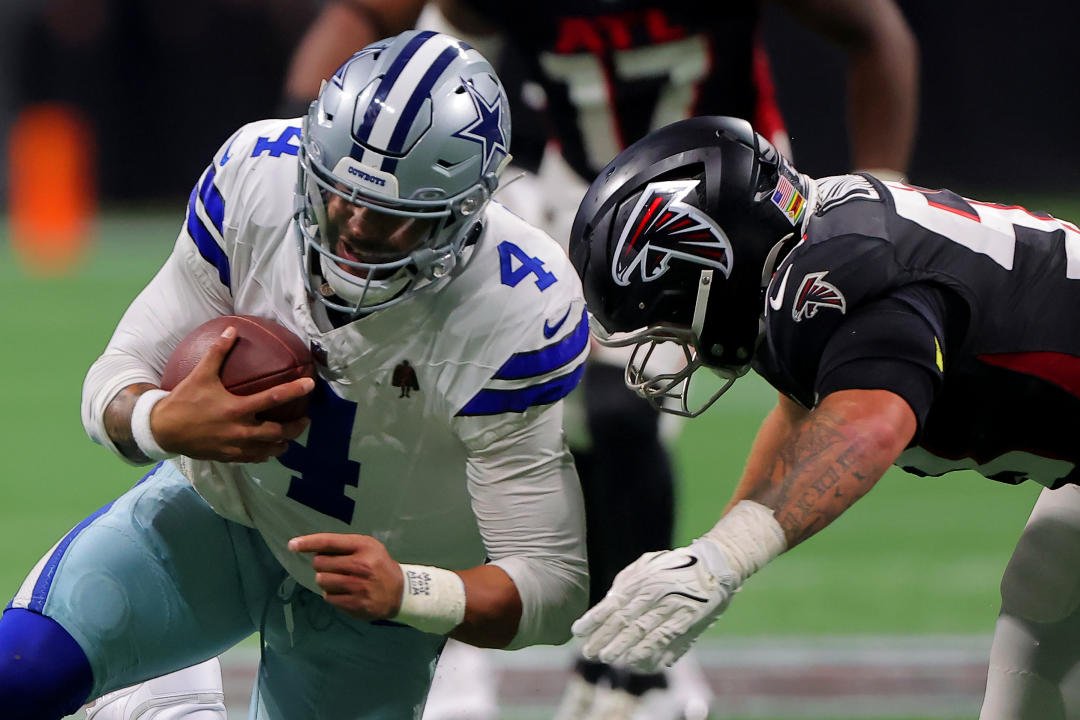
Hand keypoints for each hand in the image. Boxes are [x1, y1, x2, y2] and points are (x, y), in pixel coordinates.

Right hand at [153, 327, 313, 461]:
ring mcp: (235, 446)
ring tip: (290, 437)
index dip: (294, 391)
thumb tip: (231, 330)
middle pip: (278, 432)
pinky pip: (254, 458)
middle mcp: (240, 430)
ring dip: (283, 444)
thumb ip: (218, 352)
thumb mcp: (200, 374)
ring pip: (269, 450)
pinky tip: (268, 449)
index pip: (273, 399)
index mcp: (236, 408)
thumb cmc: (184, 400)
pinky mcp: (229, 457)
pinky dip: (265, 454)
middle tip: (305, 420)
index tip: (310, 385)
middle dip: (296, 427)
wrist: (163, 430)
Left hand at [289, 533, 403, 620]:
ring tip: (341, 581)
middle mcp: (360, 565)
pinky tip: (346, 593)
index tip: (292, 544)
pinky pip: (328, 597)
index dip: (308, 542)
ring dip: (326, 581)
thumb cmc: (380, 565)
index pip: (329, 542)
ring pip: (322, 581)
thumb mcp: (369, 547)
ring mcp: (357, 586)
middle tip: (336, 568)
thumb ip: (344, 546)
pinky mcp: (354, 604)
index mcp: (364, 547)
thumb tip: (313, 550)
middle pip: (320, 563)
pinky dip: (332, 595)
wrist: (401, 592)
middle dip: (323, 565)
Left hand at [571, 538, 738, 672]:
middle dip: (605, 639)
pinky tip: (639, 661)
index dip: (593, 620)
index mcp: (642, 580)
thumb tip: (608, 602)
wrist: (715, 564)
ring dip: (625, 649)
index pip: (612, 604)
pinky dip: (652, 651)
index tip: (578, 632)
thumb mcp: (647, 565)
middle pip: (624, 622)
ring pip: (644, 633)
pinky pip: (667, 638)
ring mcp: (672, 607)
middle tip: (589, 652)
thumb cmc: (675, 565)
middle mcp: (654, 594)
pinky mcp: (688, 619)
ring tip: (609, 658)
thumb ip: (626, 582)